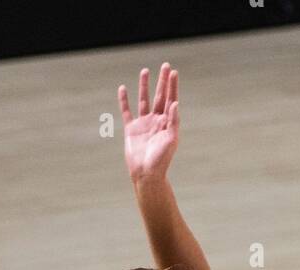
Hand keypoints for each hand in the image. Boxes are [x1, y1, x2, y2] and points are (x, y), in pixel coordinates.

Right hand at [119, 63, 178, 183]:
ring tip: (145, 71)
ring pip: (144, 100)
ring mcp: (143, 124)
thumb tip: (175, 103)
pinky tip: (123, 89)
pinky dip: (124, 101)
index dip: (172, 86)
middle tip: (165, 65)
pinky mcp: (131, 130)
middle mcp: (156, 121)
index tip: (173, 72)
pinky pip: (127, 112)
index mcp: (167, 123)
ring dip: (145, 86)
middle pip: (159, 96)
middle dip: (162, 81)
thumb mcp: (171, 140)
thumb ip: (173, 121)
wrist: (146, 174)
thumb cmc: (161, 160)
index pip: (171, 100)